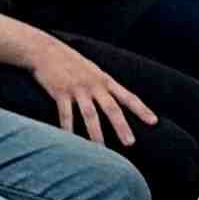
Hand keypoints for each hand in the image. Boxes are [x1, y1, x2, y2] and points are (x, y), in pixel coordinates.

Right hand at [25, 35, 158, 147]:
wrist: (45, 50)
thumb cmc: (70, 62)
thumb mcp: (92, 70)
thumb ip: (103, 86)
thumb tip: (117, 101)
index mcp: (104, 80)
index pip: (128, 96)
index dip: (141, 109)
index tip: (154, 121)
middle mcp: (94, 84)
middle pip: (111, 108)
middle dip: (121, 126)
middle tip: (130, 143)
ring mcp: (77, 88)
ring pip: (89, 114)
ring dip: (95, 133)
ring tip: (101, 149)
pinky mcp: (60, 92)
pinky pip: (65, 114)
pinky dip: (68, 128)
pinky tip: (70, 140)